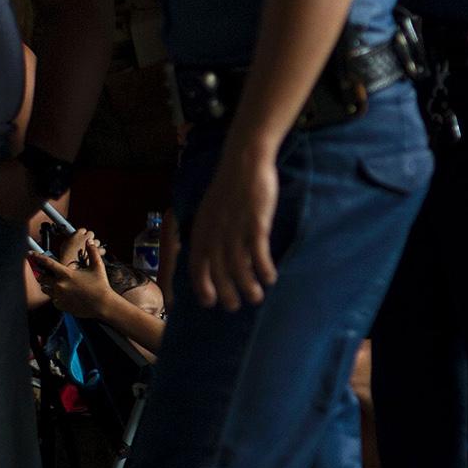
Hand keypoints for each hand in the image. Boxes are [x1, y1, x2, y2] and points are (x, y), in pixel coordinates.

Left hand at [0, 157, 41, 226]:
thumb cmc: (10, 172)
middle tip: (4, 184)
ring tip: (14, 186)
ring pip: (10, 210)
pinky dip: (20, 203)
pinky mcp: (33, 212)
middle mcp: (7, 218)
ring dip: (10, 201)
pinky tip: (22, 191)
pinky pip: (21, 210)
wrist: (40, 168)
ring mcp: (22, 216)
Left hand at [28, 231, 111, 318]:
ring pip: (45, 289)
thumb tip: (90, 242)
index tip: (30, 253)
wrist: (102, 305)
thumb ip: (92, 252)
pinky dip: (56, 296)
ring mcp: (59, 296)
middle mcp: (60, 285)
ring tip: (57, 284)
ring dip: (48, 285)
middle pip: (41, 277)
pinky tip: (66, 295)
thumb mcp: (98, 267)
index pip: (48, 263)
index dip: (37, 256)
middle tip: (47, 273)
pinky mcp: (60, 305)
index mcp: (67, 274)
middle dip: (42, 274)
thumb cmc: (101, 285)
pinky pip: (52, 299)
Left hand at [186, 145, 279, 310]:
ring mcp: (235, 227)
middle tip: (235, 306)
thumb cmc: (231, 186)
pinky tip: (271, 278)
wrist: (245, 160)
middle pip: (217, 270)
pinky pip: (258, 252)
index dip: (202, 286)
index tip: (209, 302)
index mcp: (202, 229)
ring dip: (247, 285)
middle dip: (225, 292)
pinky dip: (264, 268)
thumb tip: (220, 256)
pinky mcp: (255, 222)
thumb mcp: (213, 210)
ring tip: (257, 298)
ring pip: (239, 265)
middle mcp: (215, 232)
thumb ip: (213, 233)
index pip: (196, 265)